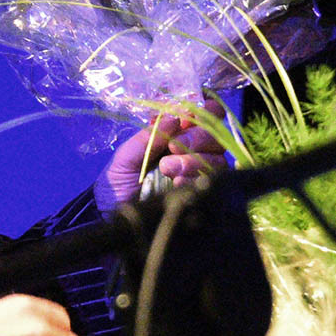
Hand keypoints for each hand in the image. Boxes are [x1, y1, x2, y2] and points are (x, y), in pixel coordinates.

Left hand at [94, 105, 228, 212]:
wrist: (119, 225)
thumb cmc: (118, 188)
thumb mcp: (125, 158)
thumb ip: (148, 137)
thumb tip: (174, 117)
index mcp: (174, 135)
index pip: (201, 113)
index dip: (200, 110)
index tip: (185, 116)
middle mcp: (194, 151)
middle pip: (214, 133)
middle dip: (196, 136)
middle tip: (172, 147)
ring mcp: (202, 172)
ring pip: (217, 156)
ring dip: (193, 159)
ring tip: (168, 169)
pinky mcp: (206, 193)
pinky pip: (214, 179)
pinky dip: (195, 178)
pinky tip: (178, 184)